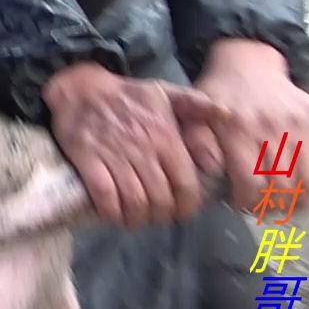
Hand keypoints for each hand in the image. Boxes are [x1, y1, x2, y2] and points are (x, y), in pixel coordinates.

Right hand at [42, 61, 221, 227]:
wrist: (81, 88)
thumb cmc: (127, 95)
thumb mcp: (165, 92)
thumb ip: (196, 104)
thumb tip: (227, 114)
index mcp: (166, 137)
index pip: (185, 186)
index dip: (186, 208)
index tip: (181, 213)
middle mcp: (143, 149)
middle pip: (160, 199)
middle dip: (160, 217)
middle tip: (156, 218)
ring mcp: (114, 155)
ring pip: (134, 201)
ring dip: (136, 218)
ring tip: (136, 220)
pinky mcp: (88, 159)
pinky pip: (103, 194)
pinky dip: (111, 211)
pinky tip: (113, 215)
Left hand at [184, 39, 308, 213]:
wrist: (248, 67)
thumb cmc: (218, 98)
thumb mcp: (194, 116)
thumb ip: (197, 145)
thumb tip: (212, 170)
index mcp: (237, 128)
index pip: (251, 184)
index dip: (248, 202)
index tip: (241, 203)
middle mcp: (271, 126)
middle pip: (284, 188)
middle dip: (273, 205)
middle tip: (264, 205)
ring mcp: (301, 124)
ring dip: (300, 201)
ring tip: (286, 199)